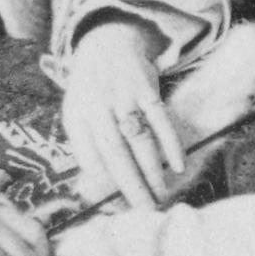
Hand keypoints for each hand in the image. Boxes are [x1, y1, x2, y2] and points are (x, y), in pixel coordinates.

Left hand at [61, 19, 184, 211]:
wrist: (107, 44)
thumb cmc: (91, 91)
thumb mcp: (76, 113)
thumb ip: (84, 146)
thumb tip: (94, 187)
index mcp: (77, 116)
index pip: (89, 156)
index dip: (103, 183)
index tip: (117, 205)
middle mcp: (98, 106)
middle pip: (115, 152)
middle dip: (131, 185)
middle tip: (145, 211)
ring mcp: (123, 96)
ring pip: (139, 139)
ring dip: (152, 170)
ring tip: (161, 195)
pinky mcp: (146, 89)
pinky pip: (160, 119)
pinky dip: (171, 143)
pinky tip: (178, 166)